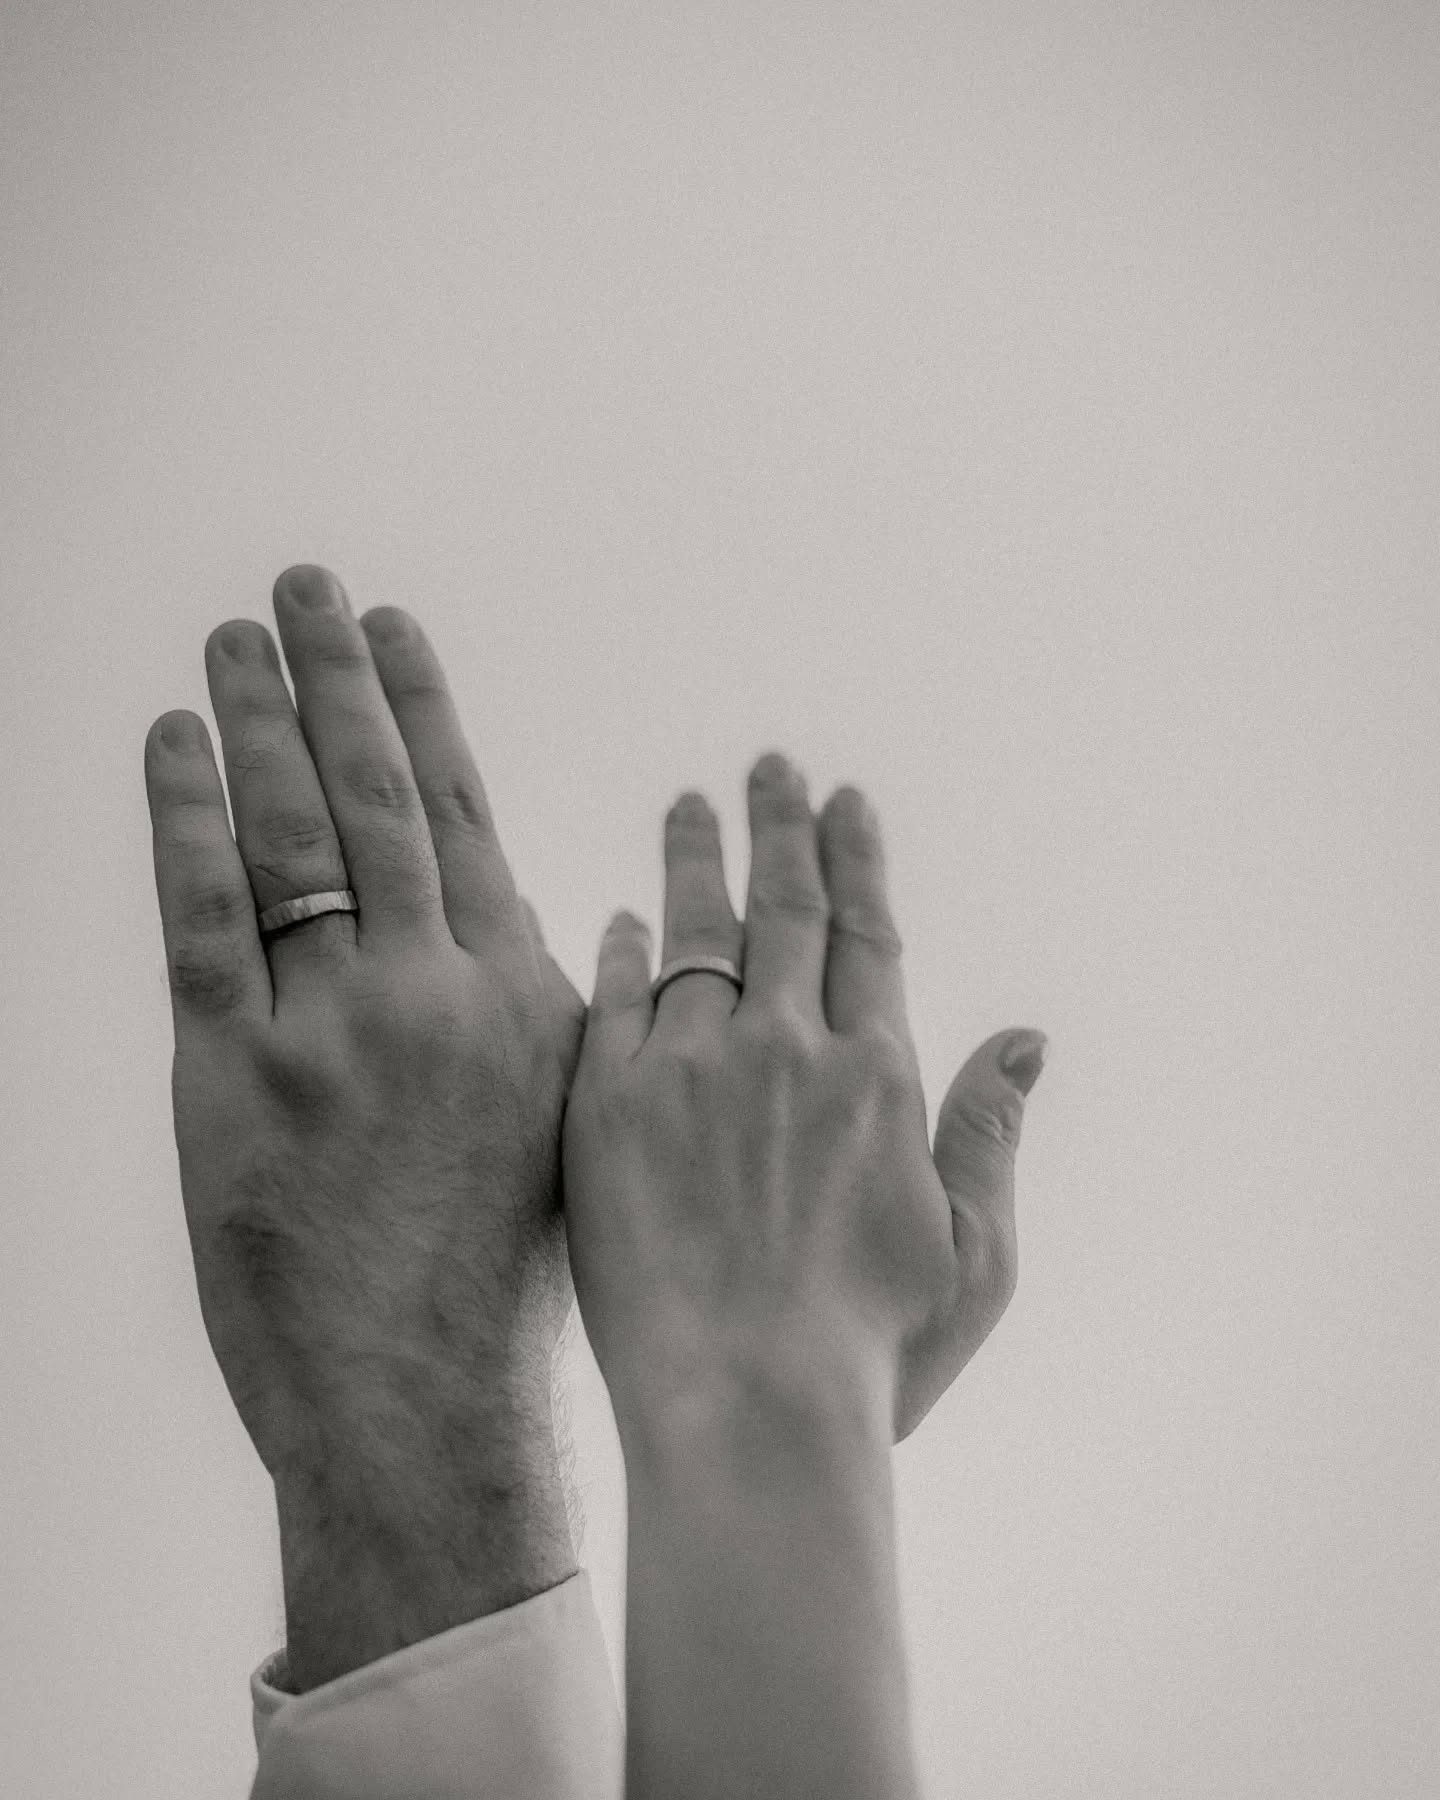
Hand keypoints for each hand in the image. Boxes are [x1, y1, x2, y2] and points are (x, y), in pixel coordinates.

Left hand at [144, 565, 583, 1687]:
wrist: (427, 1397)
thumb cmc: (517, 1278)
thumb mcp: (574, 1121)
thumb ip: (560, 1013)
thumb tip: (564, 929)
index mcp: (520, 991)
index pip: (459, 814)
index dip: (417, 712)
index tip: (392, 632)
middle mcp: (432, 985)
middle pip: (375, 794)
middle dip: (337, 677)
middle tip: (306, 587)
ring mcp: (332, 1026)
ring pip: (293, 832)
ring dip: (260, 716)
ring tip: (237, 635)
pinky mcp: (235, 1076)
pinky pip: (203, 917)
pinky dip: (187, 818)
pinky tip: (175, 741)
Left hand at [560, 751, 1046, 1443]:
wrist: (749, 1410)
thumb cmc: (872, 1354)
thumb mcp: (974, 1252)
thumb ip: (990, 1131)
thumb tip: (1028, 1038)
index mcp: (877, 1076)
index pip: (867, 935)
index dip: (856, 861)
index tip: (846, 802)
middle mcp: (786, 1049)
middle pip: (783, 909)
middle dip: (780, 827)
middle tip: (768, 765)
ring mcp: (691, 1070)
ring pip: (695, 932)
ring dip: (696, 861)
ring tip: (688, 804)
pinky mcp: (609, 1105)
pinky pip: (617, 999)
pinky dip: (623, 949)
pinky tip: (622, 916)